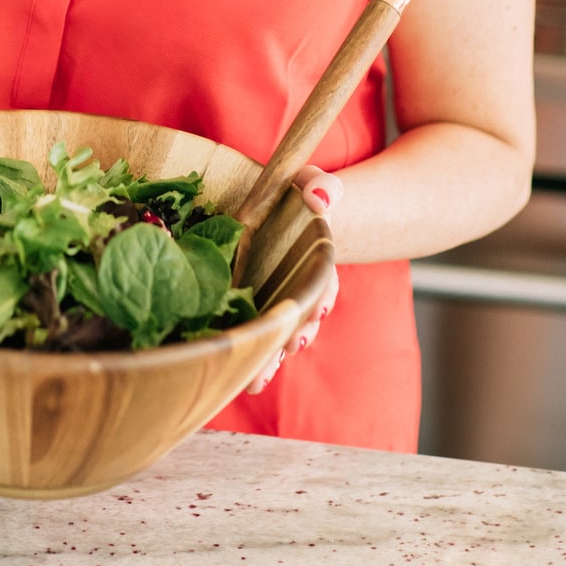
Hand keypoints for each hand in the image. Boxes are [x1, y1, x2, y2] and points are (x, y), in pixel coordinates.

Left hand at [244, 164, 342, 394]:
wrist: (283, 208)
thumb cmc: (300, 196)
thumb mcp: (314, 184)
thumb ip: (323, 188)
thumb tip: (320, 198)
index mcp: (317, 261)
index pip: (323, 282)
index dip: (322, 298)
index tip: (318, 311)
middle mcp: (299, 286)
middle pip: (300, 317)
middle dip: (295, 335)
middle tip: (288, 349)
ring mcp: (277, 298)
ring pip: (275, 332)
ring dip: (270, 356)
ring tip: (258, 380)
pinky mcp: (250, 303)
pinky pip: (252, 330)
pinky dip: (249, 353)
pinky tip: (241, 376)